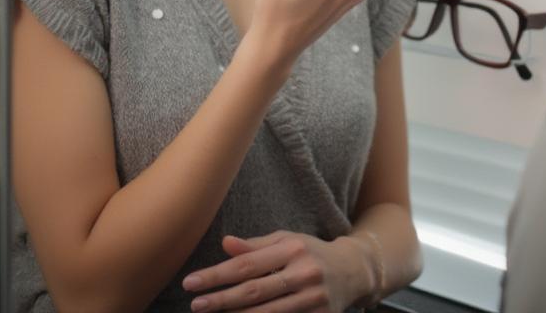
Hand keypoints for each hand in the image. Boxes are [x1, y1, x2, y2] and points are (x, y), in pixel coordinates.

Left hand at [183, 230, 370, 312]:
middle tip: (195, 305)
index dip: (217, 274)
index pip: (247, 263)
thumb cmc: (311, 253)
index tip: (191, 283)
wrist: (353, 271)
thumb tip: (224, 243)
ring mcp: (313, 298)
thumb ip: (255, 246)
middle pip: (254, 291)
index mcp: (293, 248)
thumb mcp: (287, 241)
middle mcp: (304, 272)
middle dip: (221, 300)